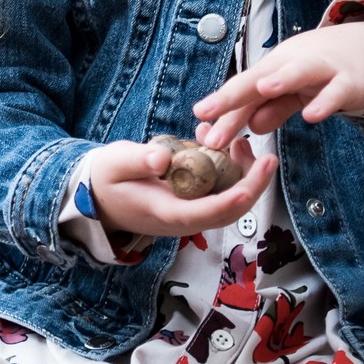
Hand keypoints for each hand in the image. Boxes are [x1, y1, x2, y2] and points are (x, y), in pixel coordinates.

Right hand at [81, 136, 273, 238]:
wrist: (98, 197)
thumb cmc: (106, 178)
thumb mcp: (115, 163)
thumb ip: (138, 160)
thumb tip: (163, 158)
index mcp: (165, 213)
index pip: (204, 213)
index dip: (229, 201)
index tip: (249, 186)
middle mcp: (183, 219)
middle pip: (228, 212)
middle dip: (252, 186)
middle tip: (265, 157)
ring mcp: (190, 213)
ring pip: (229, 202)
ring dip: (244, 176)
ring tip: (242, 144)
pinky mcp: (193, 204)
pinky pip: (220, 192)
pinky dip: (229, 170)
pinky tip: (223, 145)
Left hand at [194, 21, 363, 145]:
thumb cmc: (321, 71)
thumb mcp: (293, 92)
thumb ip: (273, 109)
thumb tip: (251, 127)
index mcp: (273, 70)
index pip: (242, 91)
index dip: (220, 105)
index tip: (198, 119)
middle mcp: (291, 66)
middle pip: (258, 79)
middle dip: (231, 96)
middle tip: (207, 113)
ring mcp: (320, 70)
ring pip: (297, 73)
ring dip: (279, 80)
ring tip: (261, 90)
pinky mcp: (348, 81)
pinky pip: (335, 92)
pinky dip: (324, 102)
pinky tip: (311, 115)